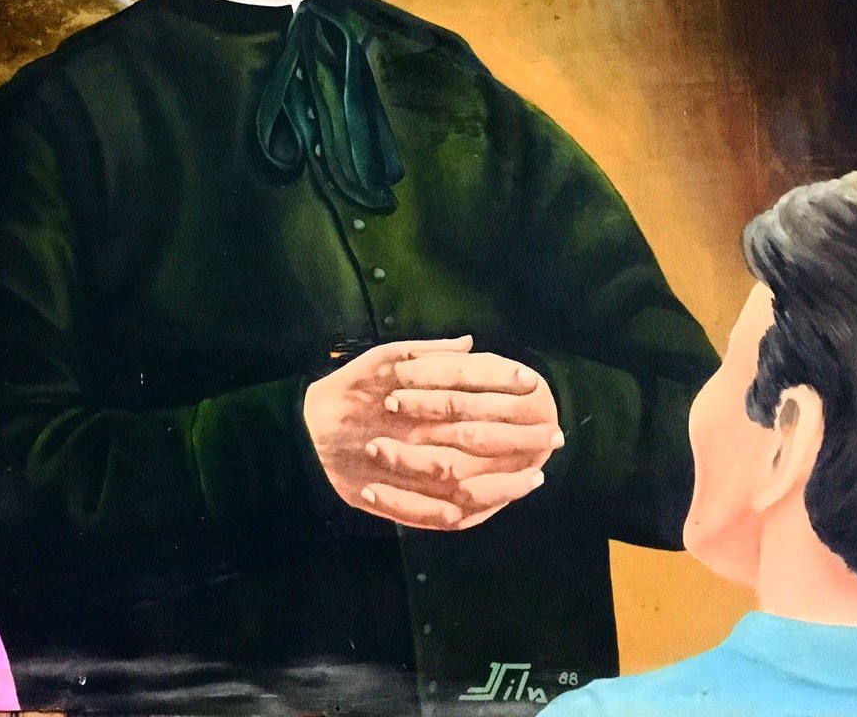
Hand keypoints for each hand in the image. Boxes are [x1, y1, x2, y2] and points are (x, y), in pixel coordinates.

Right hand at [304, 338, 561, 530]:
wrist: (302, 433)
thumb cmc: (349, 390)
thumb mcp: (381, 357)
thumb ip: (427, 350)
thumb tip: (470, 343)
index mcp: (406, 390)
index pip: (465, 383)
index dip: (502, 383)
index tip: (535, 385)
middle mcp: (408, 429)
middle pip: (473, 431)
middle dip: (518, 433)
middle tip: (554, 434)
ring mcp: (401, 468)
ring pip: (462, 477)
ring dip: (504, 479)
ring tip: (537, 475)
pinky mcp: (391, 498)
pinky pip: (436, 513)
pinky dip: (470, 510)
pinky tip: (499, 504)